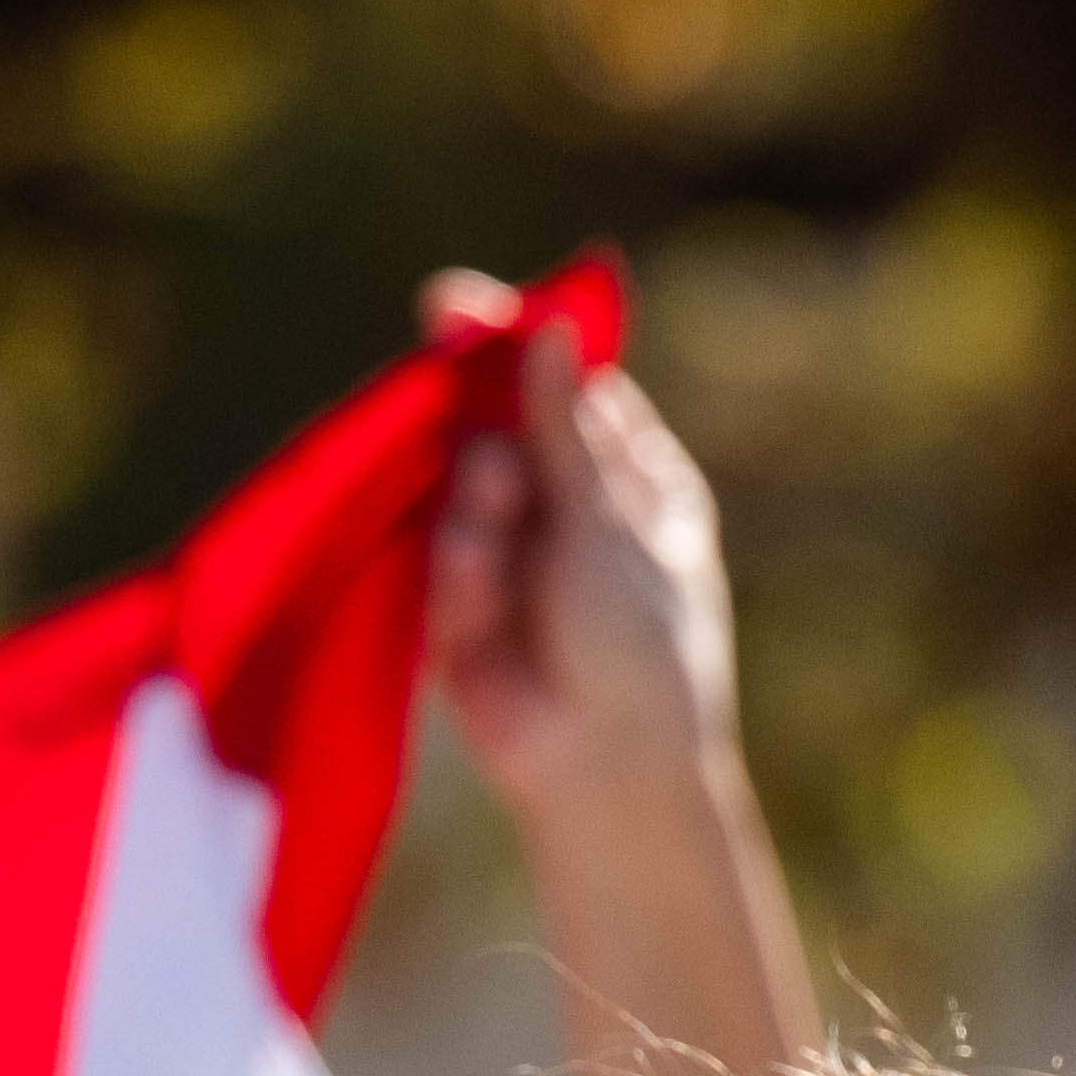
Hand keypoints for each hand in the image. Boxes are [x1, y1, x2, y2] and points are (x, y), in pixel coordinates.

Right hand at [418, 268, 737, 824]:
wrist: (605, 768)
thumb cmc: (638, 642)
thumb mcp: (608, 521)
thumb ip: (564, 429)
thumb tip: (549, 328)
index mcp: (629, 476)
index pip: (563, 385)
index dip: (513, 343)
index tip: (456, 306)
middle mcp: (566, 505)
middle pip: (495, 423)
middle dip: (467, 415)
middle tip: (449, 390)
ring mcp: (509, 553)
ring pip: (458, 485)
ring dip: (475, 502)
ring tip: (500, 529)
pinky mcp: (456, 604)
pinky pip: (437, 555)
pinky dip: (458, 570)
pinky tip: (481, 596)